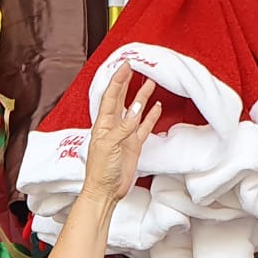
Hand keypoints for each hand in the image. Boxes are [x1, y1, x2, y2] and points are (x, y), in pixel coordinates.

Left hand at [81, 64, 162, 207]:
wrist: (105, 191)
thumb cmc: (100, 171)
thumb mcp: (110, 146)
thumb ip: (123, 127)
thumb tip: (136, 108)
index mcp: (103, 125)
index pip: (111, 97)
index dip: (118, 80)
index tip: (126, 66)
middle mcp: (113, 127)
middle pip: (121, 99)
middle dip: (127, 83)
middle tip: (134, 67)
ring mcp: (125, 135)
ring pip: (134, 111)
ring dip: (141, 97)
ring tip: (150, 83)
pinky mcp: (134, 145)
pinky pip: (144, 127)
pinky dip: (150, 116)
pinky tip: (156, 107)